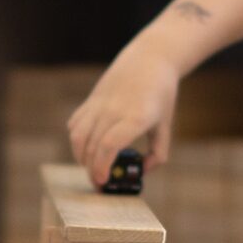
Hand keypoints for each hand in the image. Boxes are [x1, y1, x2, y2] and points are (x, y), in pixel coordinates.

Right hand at [66, 39, 180, 187]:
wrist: (150, 58)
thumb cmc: (161, 94)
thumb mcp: (166, 125)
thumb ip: (158, 153)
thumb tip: (142, 171)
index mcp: (136, 117)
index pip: (109, 145)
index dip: (101, 166)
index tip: (102, 181)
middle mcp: (114, 110)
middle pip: (92, 146)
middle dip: (92, 170)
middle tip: (99, 183)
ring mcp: (99, 103)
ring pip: (78, 137)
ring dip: (81, 157)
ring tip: (92, 167)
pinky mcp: (91, 100)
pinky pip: (76, 125)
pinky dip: (77, 141)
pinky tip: (88, 148)